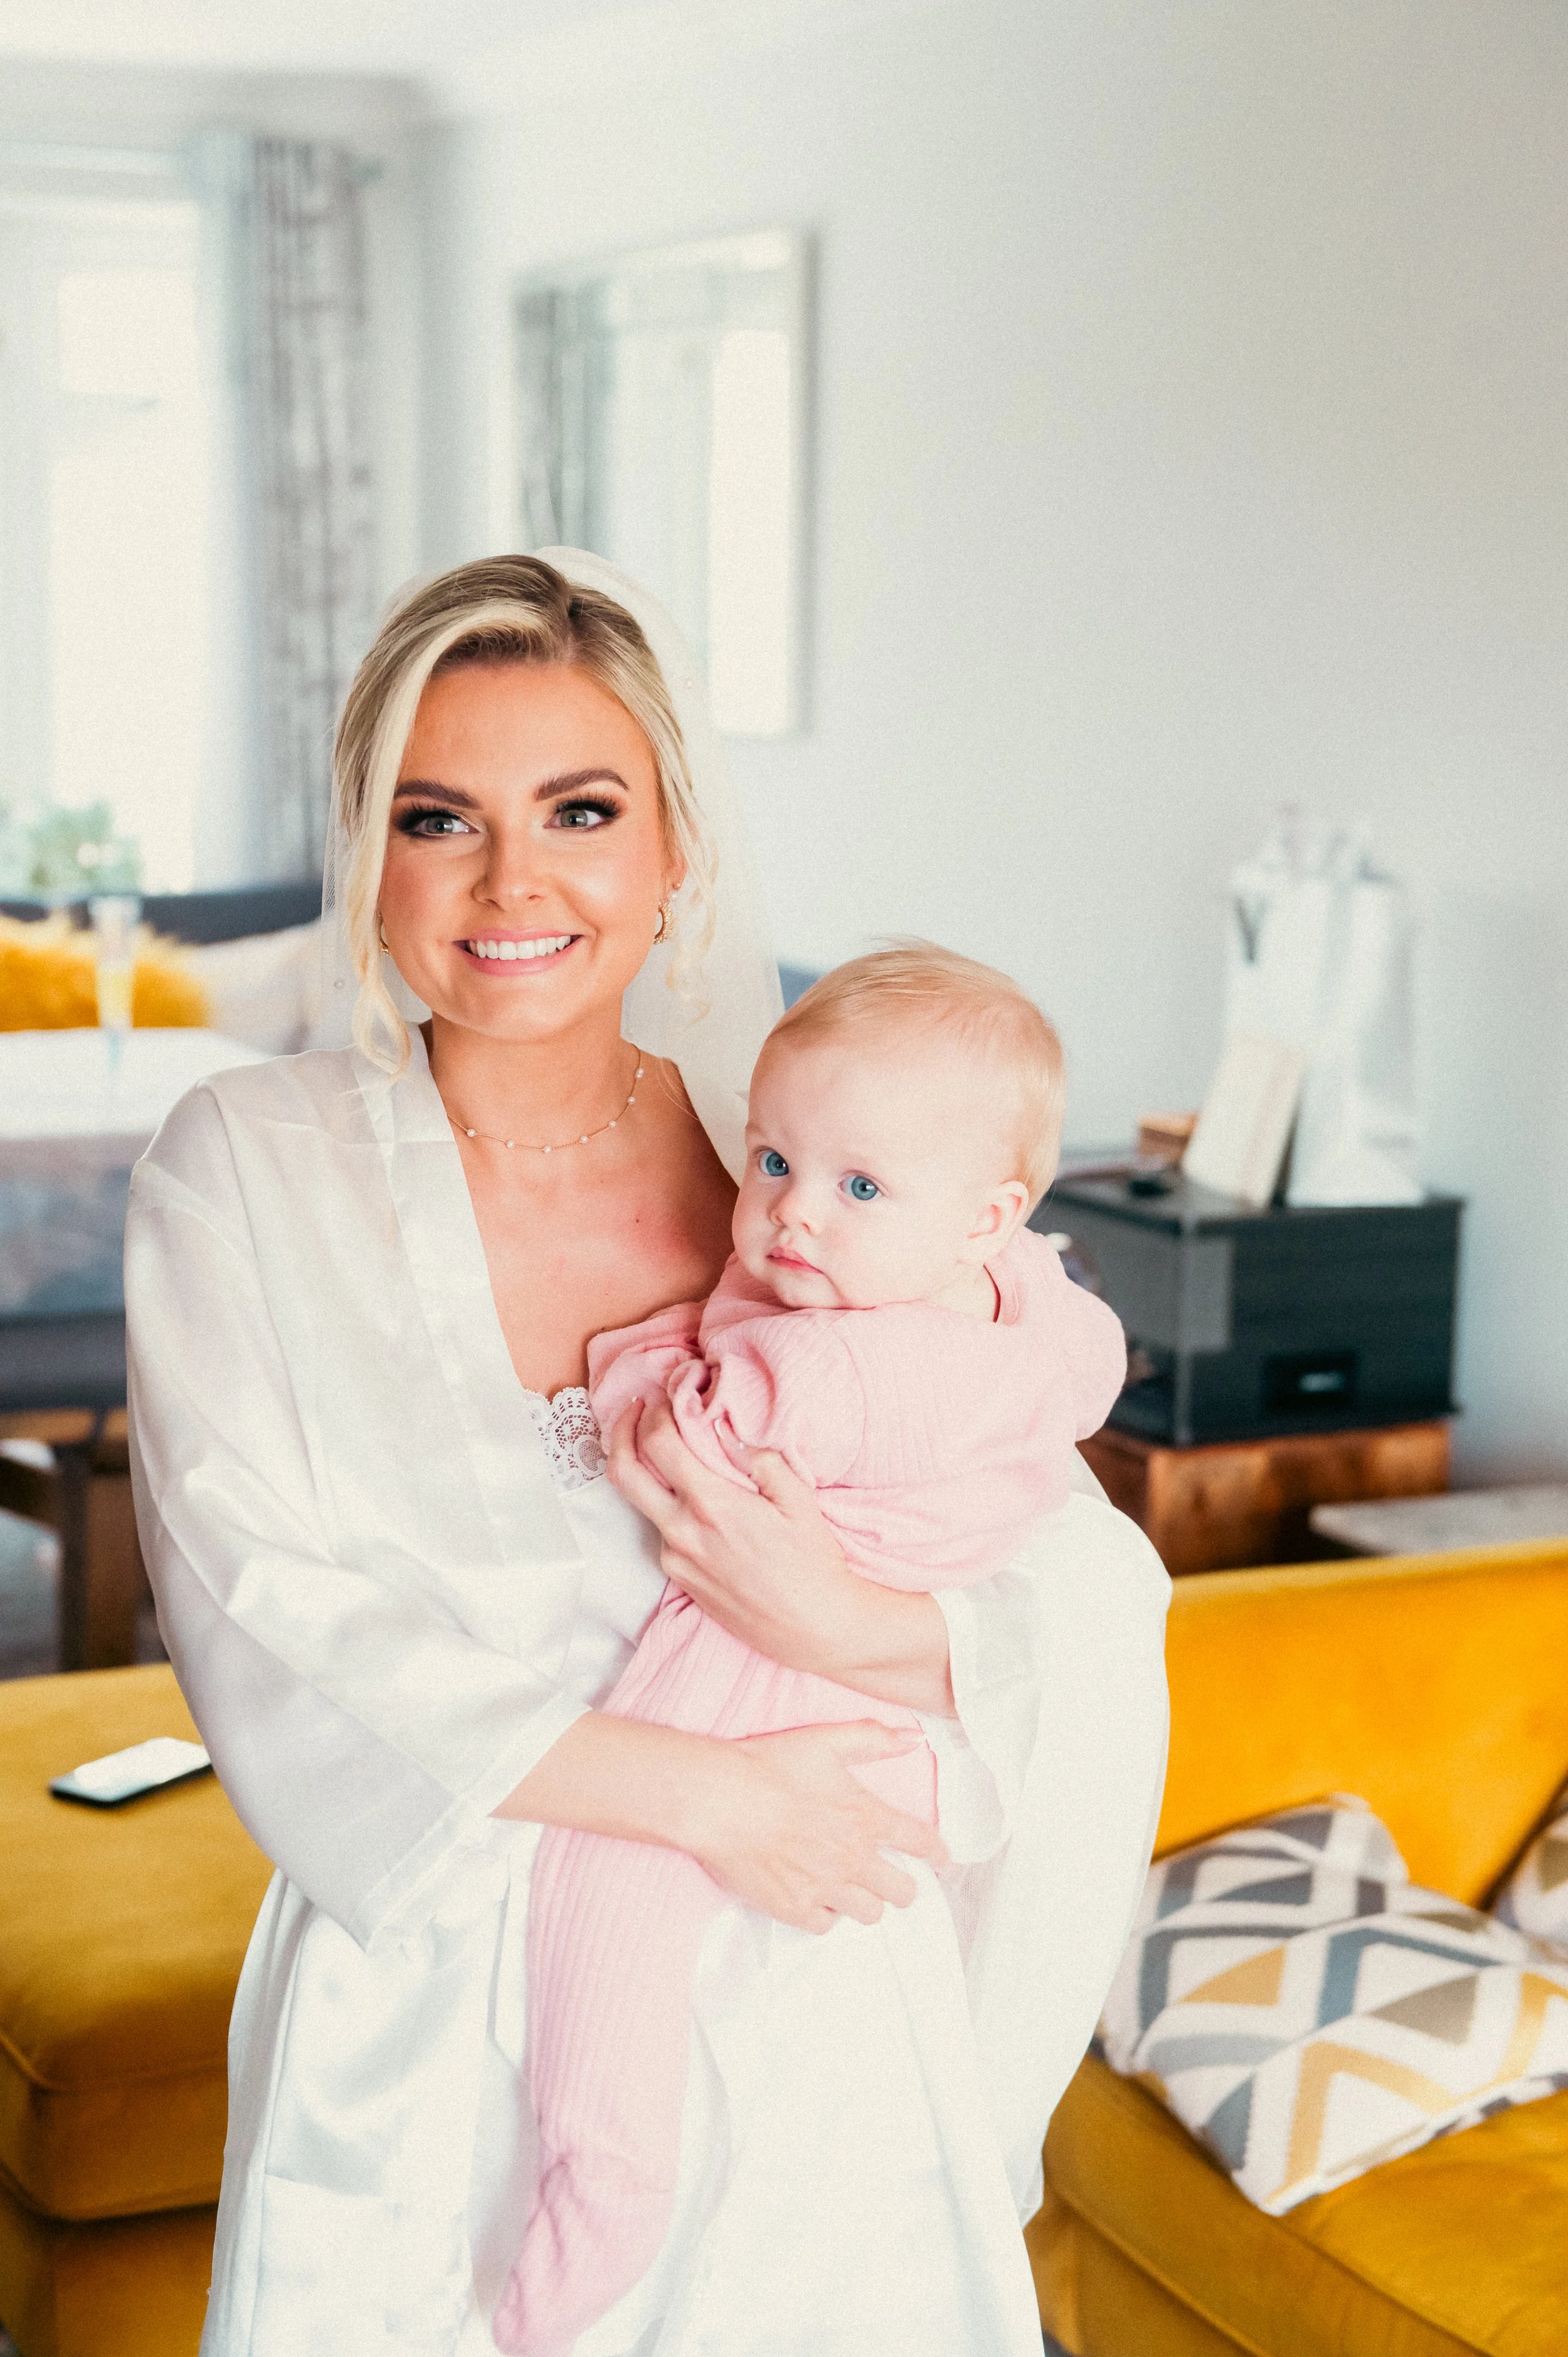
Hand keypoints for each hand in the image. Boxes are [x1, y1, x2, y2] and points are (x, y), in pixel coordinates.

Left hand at [606, 1393, 859, 1675]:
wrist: (813, 1628)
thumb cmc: (813, 1563)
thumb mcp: (799, 1500)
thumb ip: (761, 1458)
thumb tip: (729, 1430)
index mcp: (711, 1505)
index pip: (658, 1443)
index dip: (655, 1412)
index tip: (665, 1397)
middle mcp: (682, 1532)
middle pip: (623, 1472)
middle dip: (620, 1431)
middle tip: (634, 1409)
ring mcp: (676, 1560)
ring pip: (642, 1505)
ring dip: (648, 1472)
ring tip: (671, 1452)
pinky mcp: (680, 1581)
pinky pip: (663, 1534)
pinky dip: (669, 1508)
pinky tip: (696, 1502)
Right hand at [678, 1719, 948, 1932]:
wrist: (720, 1799)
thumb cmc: (770, 1766)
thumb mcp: (826, 1740)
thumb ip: (873, 1739)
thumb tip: (913, 1739)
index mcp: (865, 1817)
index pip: (919, 1843)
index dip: (937, 1854)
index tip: (942, 1860)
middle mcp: (853, 1858)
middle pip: (902, 1891)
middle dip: (903, 1886)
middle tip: (891, 1880)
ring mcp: (824, 1887)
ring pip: (870, 1914)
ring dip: (866, 1903)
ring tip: (853, 1891)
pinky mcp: (794, 1908)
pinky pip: (826, 1926)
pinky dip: (825, 1915)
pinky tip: (816, 1899)